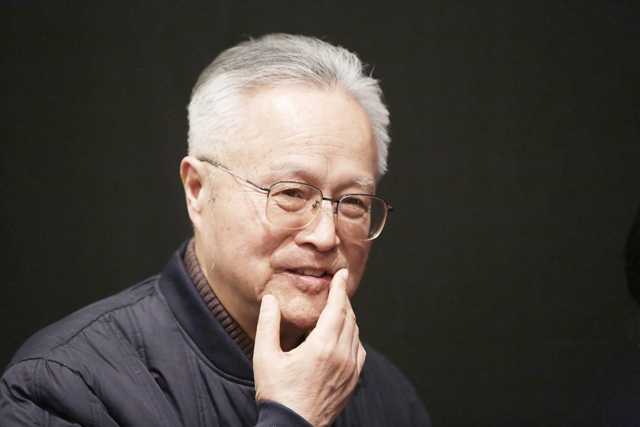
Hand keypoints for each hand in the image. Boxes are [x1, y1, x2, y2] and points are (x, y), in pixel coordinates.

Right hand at [253, 269, 365, 426]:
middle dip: (344, 300)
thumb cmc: (278, 395)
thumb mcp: (265, 358)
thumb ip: (268, 325)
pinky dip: (353, 337)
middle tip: (337, 288)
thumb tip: (270, 300)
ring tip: (338, 309)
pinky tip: (342, 337)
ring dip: (348, 318)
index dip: (340, 288)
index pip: (337, 308)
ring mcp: (350, 370)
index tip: (343, 274)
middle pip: (349, 318)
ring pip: (356, 334)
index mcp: (322, 347)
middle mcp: (341, 356)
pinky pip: (359, 351)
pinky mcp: (352, 382)